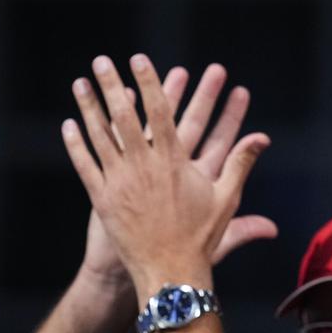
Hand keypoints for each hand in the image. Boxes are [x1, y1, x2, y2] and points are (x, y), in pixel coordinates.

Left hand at [62, 55, 274, 302]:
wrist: (170, 273)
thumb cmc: (200, 238)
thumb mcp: (225, 200)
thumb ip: (241, 164)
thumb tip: (263, 138)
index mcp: (174, 163)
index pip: (160, 113)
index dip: (150, 83)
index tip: (140, 59)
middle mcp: (144, 168)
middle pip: (124, 117)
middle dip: (112, 85)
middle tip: (102, 60)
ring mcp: (120, 183)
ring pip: (100, 137)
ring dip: (89, 107)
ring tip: (80, 83)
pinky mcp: (103, 200)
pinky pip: (85, 166)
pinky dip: (76, 144)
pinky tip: (69, 125)